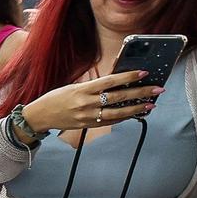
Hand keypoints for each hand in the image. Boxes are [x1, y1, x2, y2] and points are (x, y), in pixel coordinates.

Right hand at [23, 70, 158, 134]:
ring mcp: (87, 116)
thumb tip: (116, 80)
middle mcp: (86, 104)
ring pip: (117, 113)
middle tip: (157, 89)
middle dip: (140, 93)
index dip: (128, 76)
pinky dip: (123, 117)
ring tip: (151, 105)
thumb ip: (94, 85)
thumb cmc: (56, 98)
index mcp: (82, 90)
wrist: (39, 116)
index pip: (110, 81)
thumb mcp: (73, 86)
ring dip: (136, 109)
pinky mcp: (87, 125)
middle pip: (118, 97)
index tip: (144, 72)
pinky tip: (134, 114)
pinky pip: (109, 122)